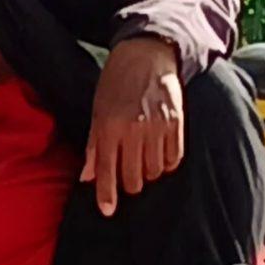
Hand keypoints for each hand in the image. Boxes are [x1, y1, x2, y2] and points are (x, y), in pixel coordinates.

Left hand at [84, 36, 184, 215]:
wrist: (147, 54)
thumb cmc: (116, 82)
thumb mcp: (98, 110)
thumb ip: (94, 146)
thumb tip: (88, 178)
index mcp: (109, 126)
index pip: (107, 171)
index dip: (107, 195)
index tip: (107, 211)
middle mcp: (133, 129)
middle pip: (134, 179)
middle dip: (129, 183)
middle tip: (128, 174)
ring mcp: (157, 127)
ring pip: (155, 172)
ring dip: (148, 172)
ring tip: (143, 159)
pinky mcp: (177, 123)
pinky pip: (173, 159)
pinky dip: (166, 163)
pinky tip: (159, 154)